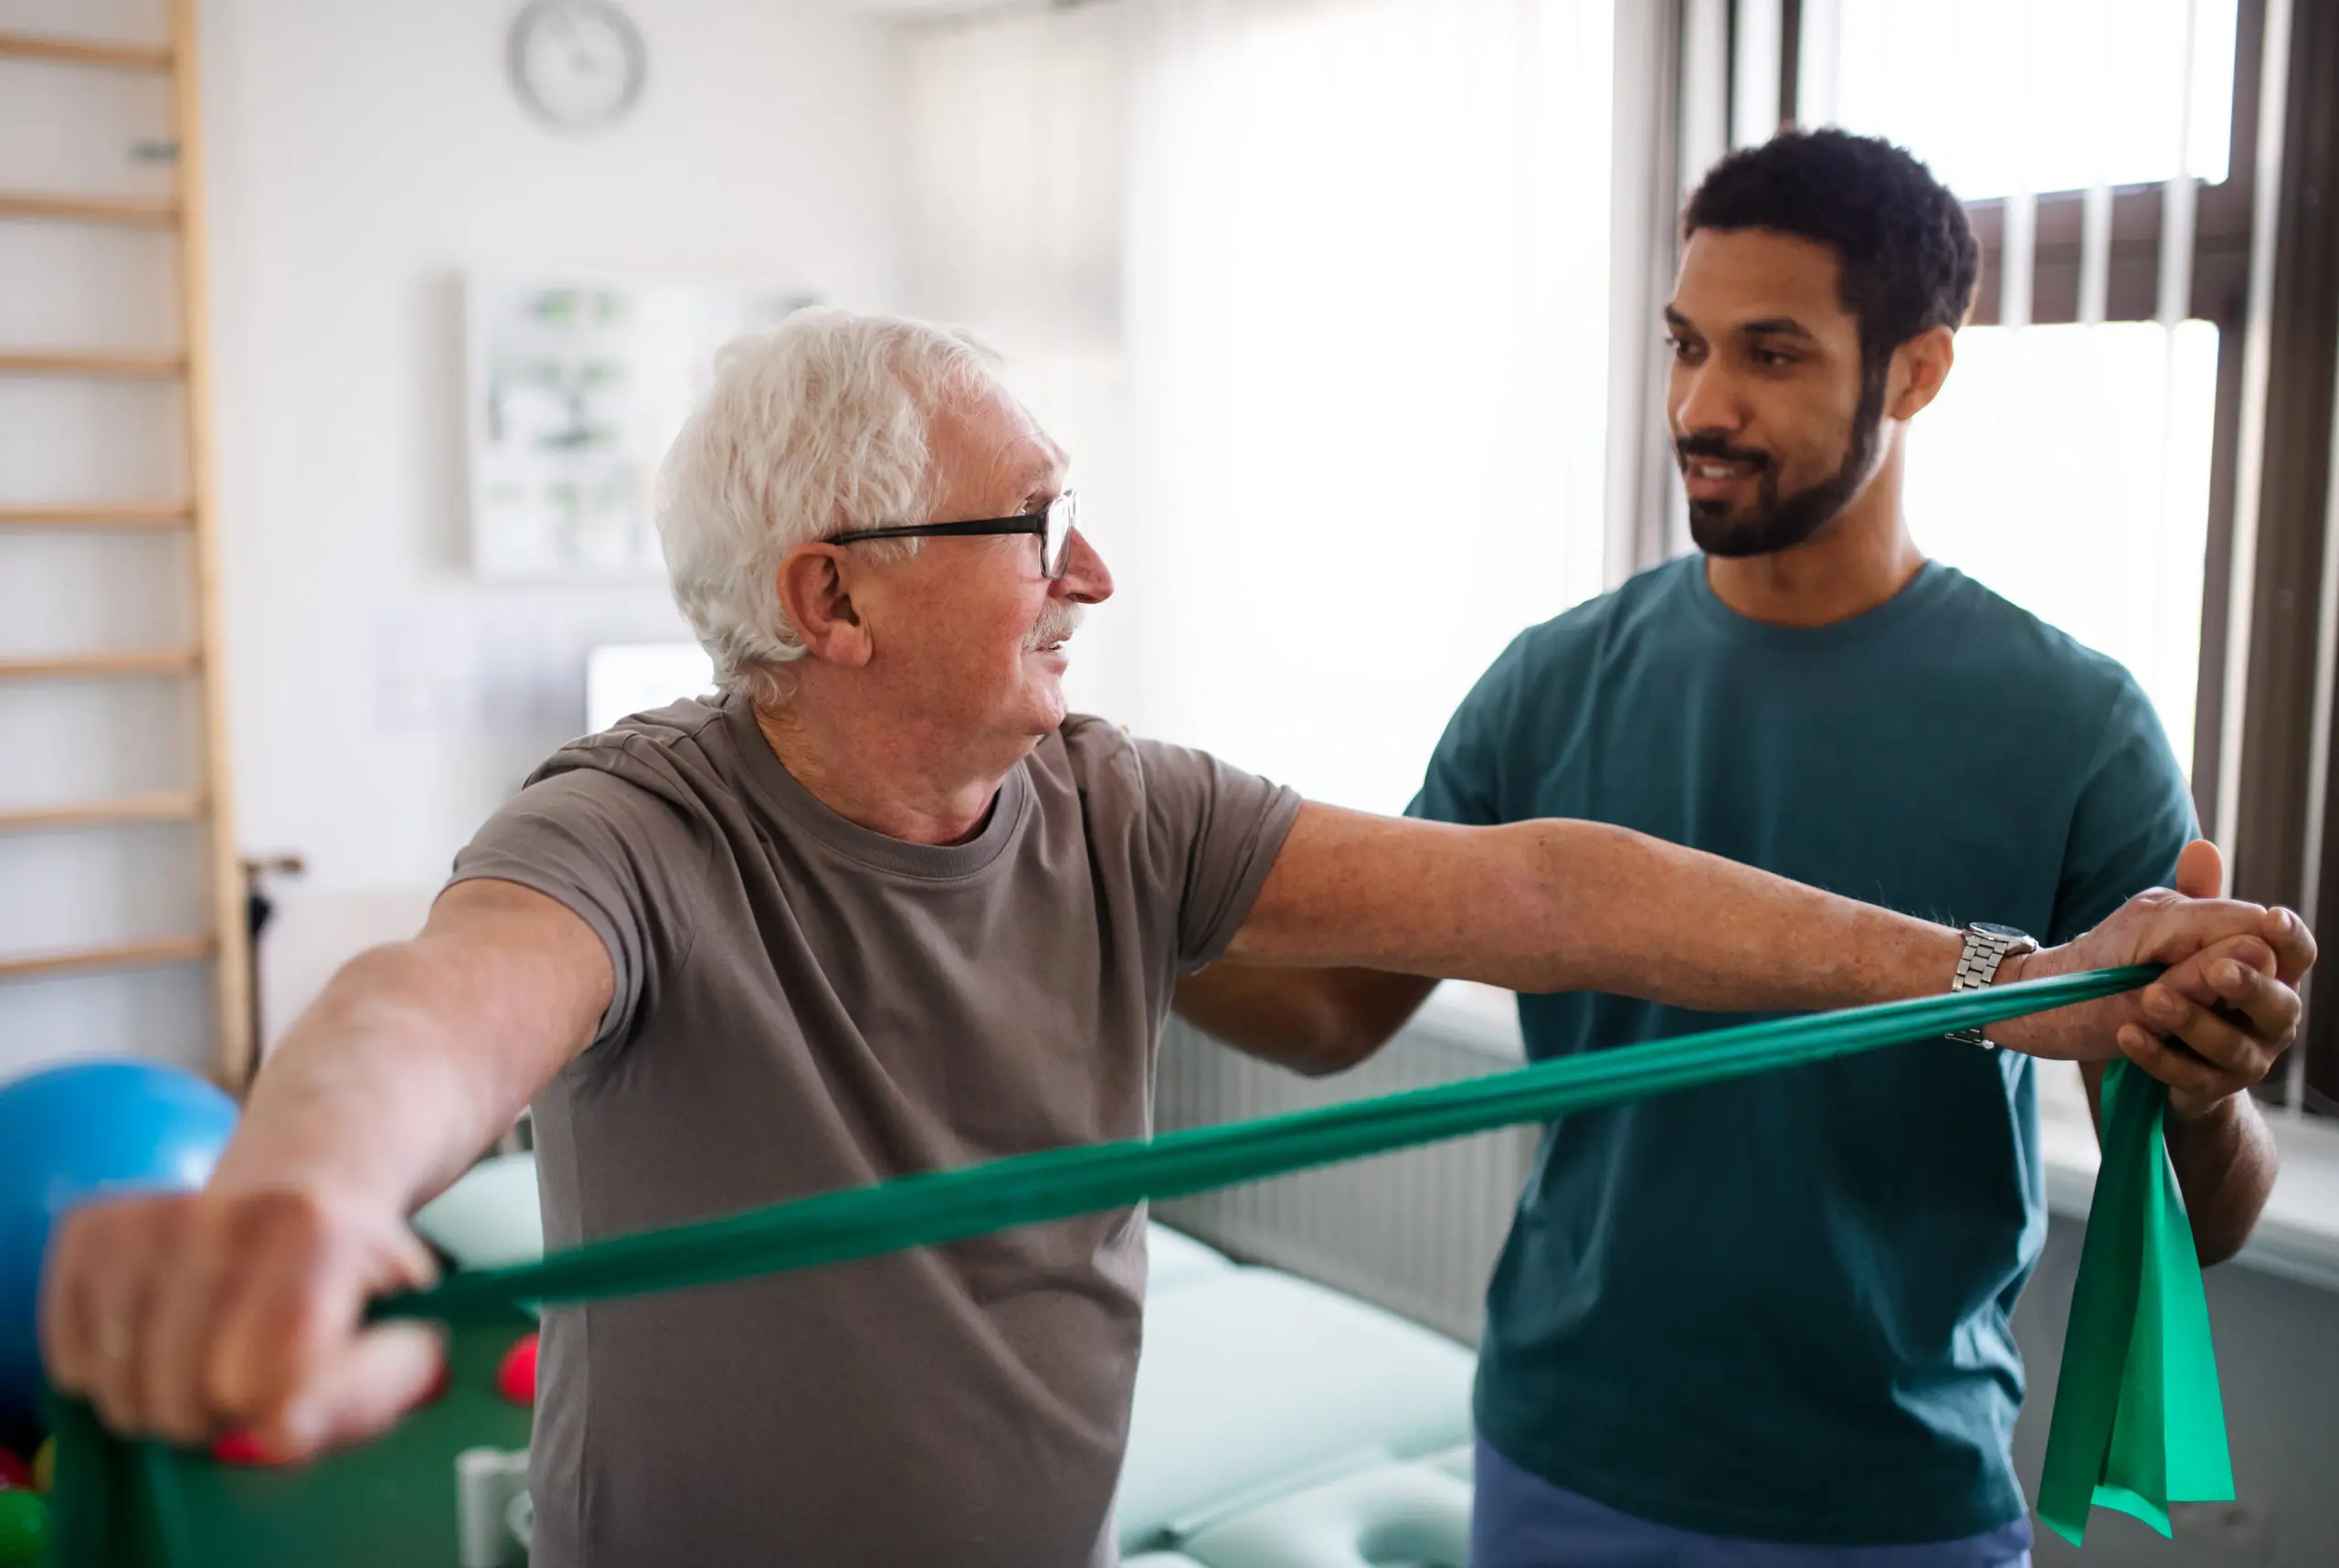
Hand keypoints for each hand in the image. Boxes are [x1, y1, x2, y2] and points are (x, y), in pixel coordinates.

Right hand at [39, 1186, 442, 1458]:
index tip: (301, 1383)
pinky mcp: (87, 1230)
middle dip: (219, 1414)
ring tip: (211, 1353)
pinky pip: (73, 1364)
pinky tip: (162, 1335)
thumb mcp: (398, 1336)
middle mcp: (219, 1209)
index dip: (278, 1411)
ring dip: (162, 1400)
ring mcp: (143, 1216)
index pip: (257, 1383)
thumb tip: (283, 1431)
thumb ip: (361, 1395)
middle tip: (254, 1370)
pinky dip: (112, 1375)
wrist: (308, 1188)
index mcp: (311, 1230)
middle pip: (179, 1398)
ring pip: (118, 1390)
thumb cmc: (354, 1283)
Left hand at [1995, 842, 2313, 1116]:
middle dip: (2250, 986)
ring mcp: (2243, 1056)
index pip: (2294, 951)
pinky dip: (2157, 1054)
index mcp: (2268, 969)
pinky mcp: (2206, 1086)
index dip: (2288, 937)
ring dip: (2192, 1020)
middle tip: (2217, 970)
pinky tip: (2127, 1034)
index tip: (2271, 920)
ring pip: (2233, 1044)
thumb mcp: (2171, 930)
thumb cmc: (2161, 972)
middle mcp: (2268, 1016)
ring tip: (2151, 998)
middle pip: (2279, 1003)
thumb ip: (2194, 900)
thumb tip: (2202, 848)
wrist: (2123, 1038)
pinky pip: (2189, 1075)